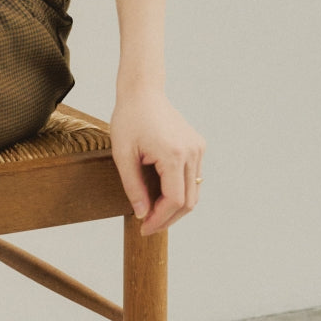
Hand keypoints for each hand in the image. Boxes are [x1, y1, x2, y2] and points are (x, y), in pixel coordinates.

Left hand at [108, 86, 205, 236]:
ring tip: (154, 215)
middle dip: (168, 218)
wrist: (143, 93)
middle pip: (189, 201)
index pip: (174, 199)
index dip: (159, 218)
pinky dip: (180, 192)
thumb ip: (133, 187)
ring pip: (194, 192)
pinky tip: (162, 198)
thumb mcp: (123, 155)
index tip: (143, 227)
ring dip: (176, 208)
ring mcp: (198, 149)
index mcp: (174, 154)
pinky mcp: (197, 147)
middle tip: (148, 227)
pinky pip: (193, 178)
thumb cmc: (129, 119)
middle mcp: (192, 153)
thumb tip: (142, 213)